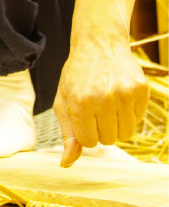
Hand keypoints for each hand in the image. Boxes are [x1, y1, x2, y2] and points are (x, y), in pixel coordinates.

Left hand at [53, 39, 148, 166]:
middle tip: (96, 107)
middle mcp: (103, 99)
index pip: (88, 143)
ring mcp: (124, 94)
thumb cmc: (77, 75)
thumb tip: (66, 163)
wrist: (99, 43)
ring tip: (108, 103)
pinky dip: (130, 112)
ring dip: (117, 124)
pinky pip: (138, 119)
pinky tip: (119, 95)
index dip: (86, 133)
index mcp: (80, 103)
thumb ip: (67, 133)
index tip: (83, 117)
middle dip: (101, 129)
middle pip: (108, 140)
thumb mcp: (64, 101)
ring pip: (126, 134)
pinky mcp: (141, 90)